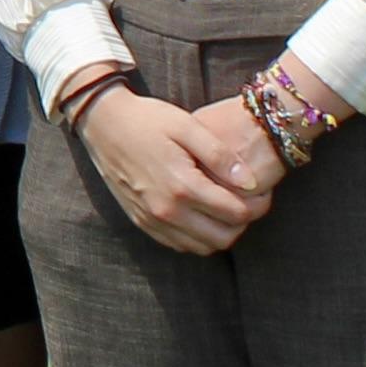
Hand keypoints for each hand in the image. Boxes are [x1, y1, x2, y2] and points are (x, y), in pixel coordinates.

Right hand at [84, 87, 272, 256]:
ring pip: (202, 247)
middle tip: (247, 203)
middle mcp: (166, 211)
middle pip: (223, 238)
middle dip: (242, 223)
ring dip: (220, 233)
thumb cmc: (148, 120)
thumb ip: (220, 155)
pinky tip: (201, 214)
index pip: (236, 214)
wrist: (103, 123)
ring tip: (225, 208)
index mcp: (182, 186)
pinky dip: (197, 237)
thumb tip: (251, 183)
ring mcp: (152, 219)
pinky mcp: (141, 222)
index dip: (257, 206)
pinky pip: (179, 245)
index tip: (262, 193)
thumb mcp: (187, 126)